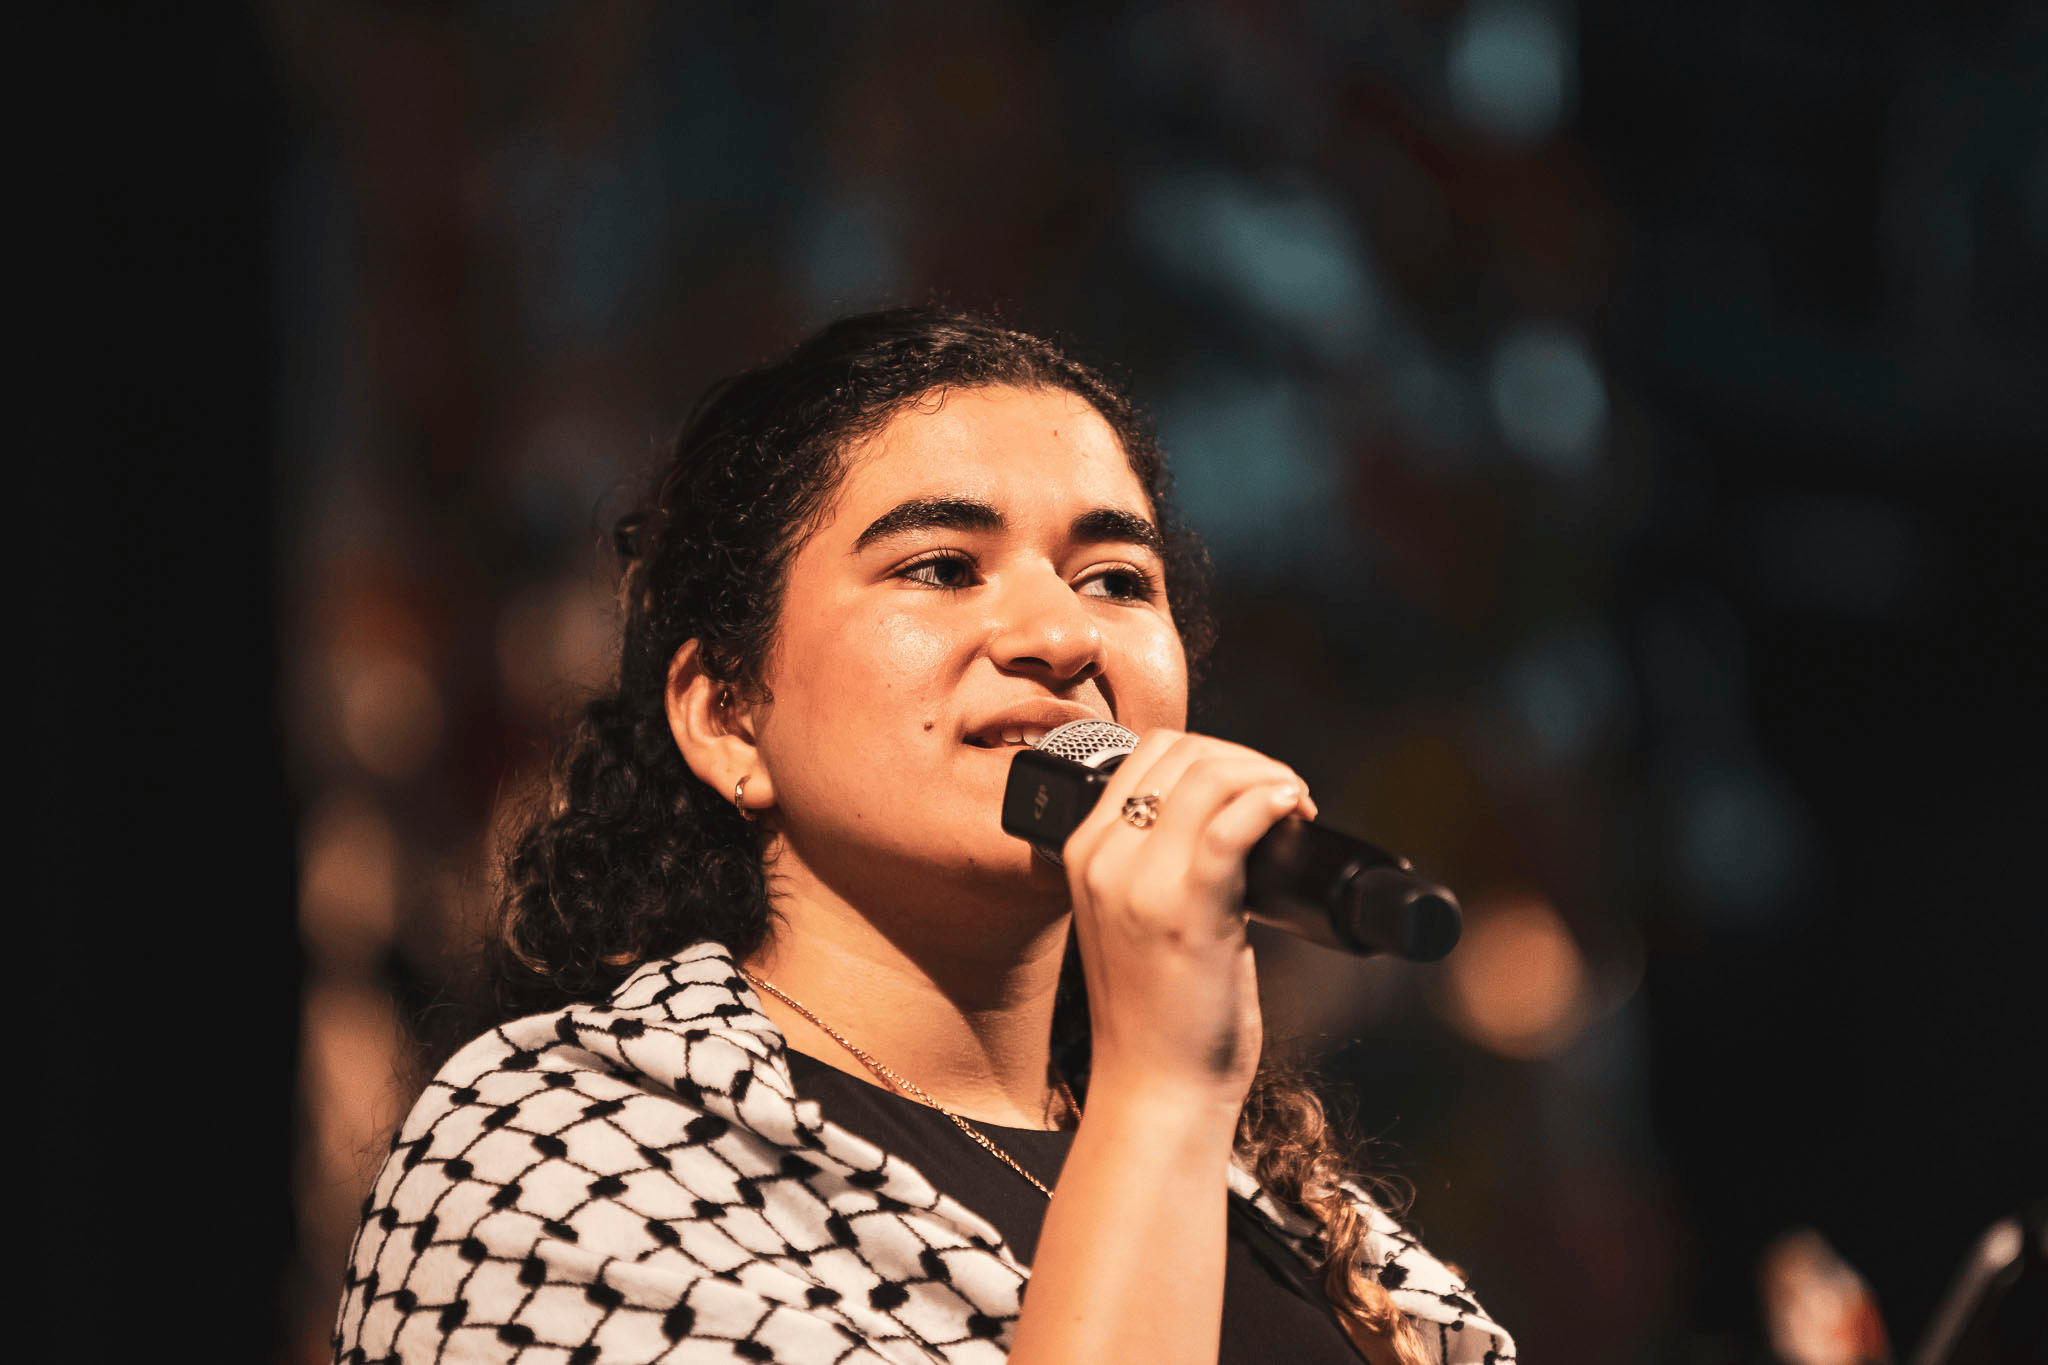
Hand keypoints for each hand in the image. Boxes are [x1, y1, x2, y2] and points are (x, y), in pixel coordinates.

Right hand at [1060, 729, 1317, 1108]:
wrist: (1154, 1089)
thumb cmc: (1158, 1014)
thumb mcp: (1135, 919)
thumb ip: (1159, 865)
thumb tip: (1230, 818)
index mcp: (1084, 852)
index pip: (1149, 753)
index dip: (1215, 753)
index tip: (1254, 782)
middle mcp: (1103, 858)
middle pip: (1181, 752)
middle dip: (1245, 757)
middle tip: (1285, 793)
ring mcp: (1140, 882)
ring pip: (1209, 776)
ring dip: (1267, 774)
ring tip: (1296, 806)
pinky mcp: (1187, 909)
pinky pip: (1231, 823)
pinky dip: (1271, 799)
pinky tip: (1293, 808)